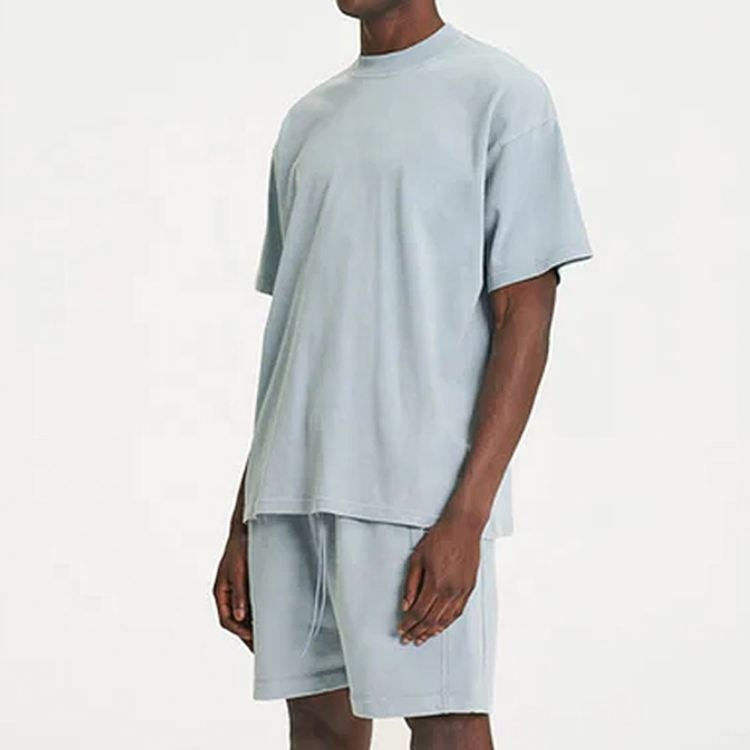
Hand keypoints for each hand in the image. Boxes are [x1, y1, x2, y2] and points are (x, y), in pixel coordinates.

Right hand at [213, 526, 252, 649]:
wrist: (245, 530)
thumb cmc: (239, 547)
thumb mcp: (238, 571)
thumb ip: (239, 593)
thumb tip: (240, 616)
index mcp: (221, 592)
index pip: (227, 620)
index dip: (239, 631)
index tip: (252, 638)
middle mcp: (227, 593)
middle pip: (234, 620)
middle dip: (245, 635)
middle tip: (258, 648)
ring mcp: (236, 590)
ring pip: (241, 614)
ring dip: (250, 626)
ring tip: (262, 639)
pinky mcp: (245, 585)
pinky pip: (249, 604)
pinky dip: (254, 614)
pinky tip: (264, 620)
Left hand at [398, 515, 480, 645]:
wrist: (463, 527)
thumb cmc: (439, 538)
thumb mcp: (417, 557)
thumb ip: (411, 584)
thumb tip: (405, 605)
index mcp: (435, 583)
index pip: (418, 612)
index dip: (408, 624)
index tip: (401, 630)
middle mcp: (450, 591)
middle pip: (431, 620)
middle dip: (418, 632)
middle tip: (408, 639)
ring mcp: (461, 591)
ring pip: (445, 620)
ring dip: (432, 631)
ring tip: (422, 638)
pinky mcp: (469, 588)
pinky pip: (457, 612)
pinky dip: (447, 623)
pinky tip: (440, 627)